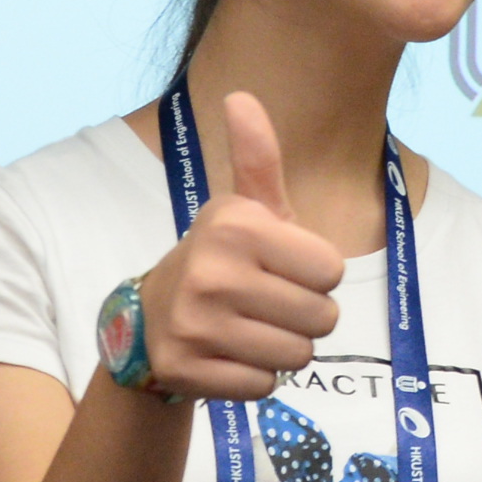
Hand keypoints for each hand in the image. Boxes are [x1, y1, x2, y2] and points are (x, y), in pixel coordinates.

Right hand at [135, 91, 350, 400]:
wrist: (149, 319)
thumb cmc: (221, 261)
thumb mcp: (242, 210)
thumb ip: (256, 157)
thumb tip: (239, 95)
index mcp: (235, 225)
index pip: (332, 270)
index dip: (315, 275)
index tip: (281, 269)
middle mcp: (212, 272)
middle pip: (323, 317)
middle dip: (305, 317)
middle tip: (266, 304)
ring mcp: (195, 324)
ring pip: (297, 356)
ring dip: (283, 349)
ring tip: (250, 329)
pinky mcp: (187, 370)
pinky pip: (264, 386)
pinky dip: (255, 377)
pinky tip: (228, 355)